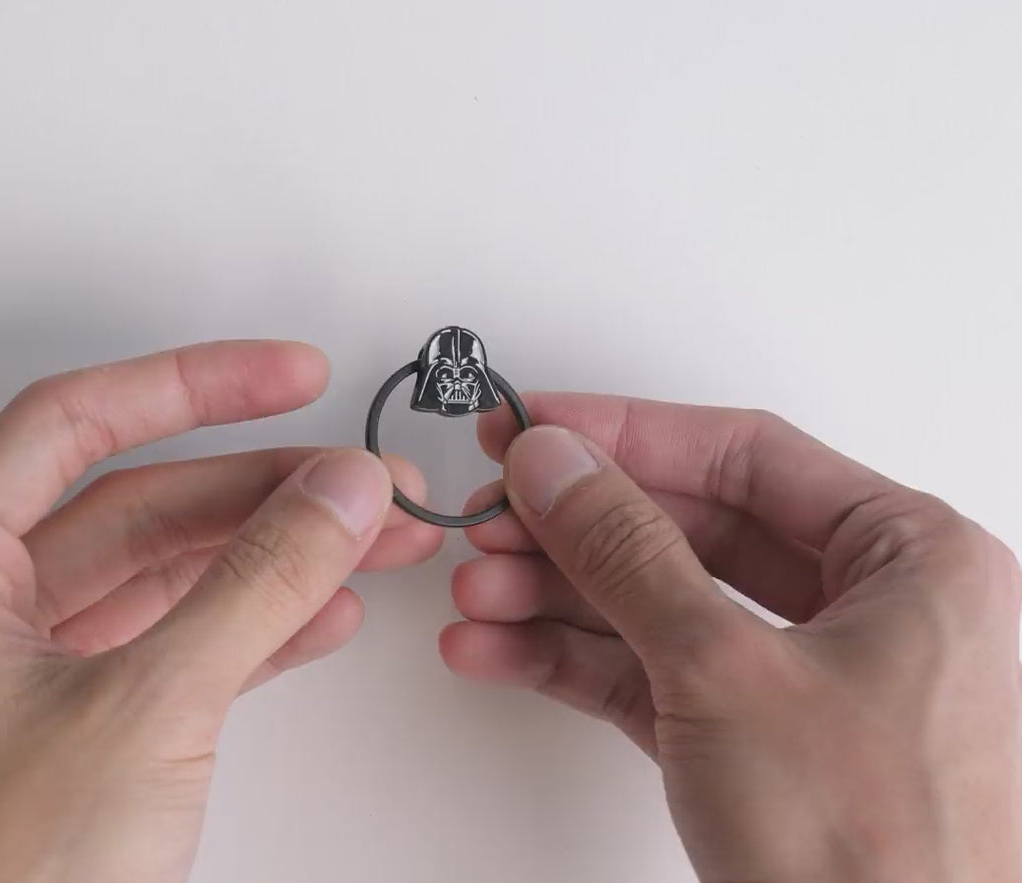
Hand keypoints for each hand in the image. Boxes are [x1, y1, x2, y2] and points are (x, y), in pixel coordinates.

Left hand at [0, 341, 441, 882]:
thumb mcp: (141, 708)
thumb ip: (253, 587)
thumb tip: (340, 494)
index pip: (78, 422)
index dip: (194, 384)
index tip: (290, 376)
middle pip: (153, 503)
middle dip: (275, 489)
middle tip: (366, 484)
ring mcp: (45, 672)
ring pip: (183, 577)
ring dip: (287, 557)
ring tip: (374, 542)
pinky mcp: (97, 731)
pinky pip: (192, 649)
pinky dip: (267, 631)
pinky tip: (328, 616)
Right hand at [443, 393, 1021, 881]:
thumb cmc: (876, 862)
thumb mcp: (727, 674)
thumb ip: (629, 554)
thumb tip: (559, 465)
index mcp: (910, 559)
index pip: (746, 457)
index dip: (629, 434)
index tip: (541, 427)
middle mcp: (866, 608)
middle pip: (691, 530)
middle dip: (579, 528)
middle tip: (498, 511)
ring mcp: (806, 678)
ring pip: (661, 603)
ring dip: (559, 596)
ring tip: (479, 590)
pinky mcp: (754, 740)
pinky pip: (653, 673)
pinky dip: (575, 661)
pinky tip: (500, 648)